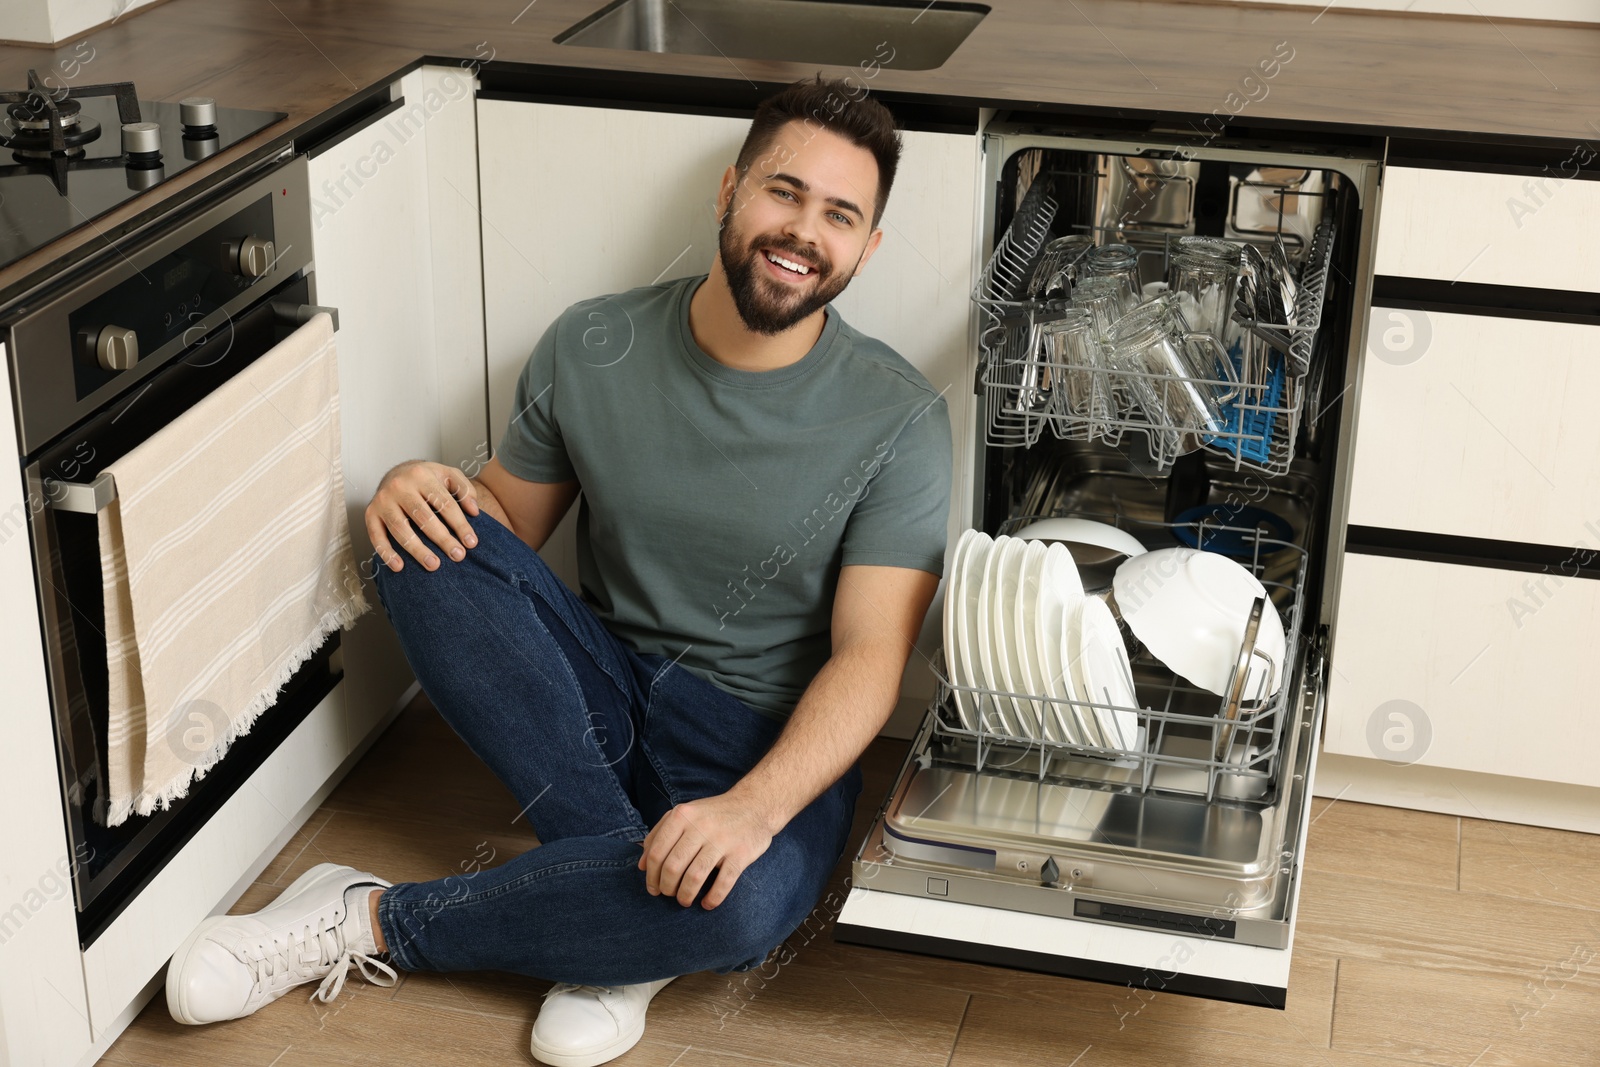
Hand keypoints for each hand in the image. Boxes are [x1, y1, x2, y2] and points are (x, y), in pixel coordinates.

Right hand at [365, 460, 480, 572]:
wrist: (395, 472)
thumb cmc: (427, 479)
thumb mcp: (448, 475)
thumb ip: (464, 489)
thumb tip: (474, 511)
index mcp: (422, 475)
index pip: (445, 504)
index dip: (460, 525)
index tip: (471, 543)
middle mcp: (400, 486)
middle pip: (424, 518)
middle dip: (443, 539)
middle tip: (458, 556)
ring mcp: (383, 500)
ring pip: (401, 529)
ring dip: (418, 550)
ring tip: (434, 565)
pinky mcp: (370, 513)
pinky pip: (376, 536)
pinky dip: (386, 553)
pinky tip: (399, 567)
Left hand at [637, 793, 772, 908]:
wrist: (754, 805)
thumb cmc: (713, 814)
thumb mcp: (684, 814)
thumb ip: (659, 834)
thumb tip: (641, 866)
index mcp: (683, 816)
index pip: (657, 853)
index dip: (651, 876)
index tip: (653, 888)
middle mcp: (700, 826)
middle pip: (673, 867)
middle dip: (666, 888)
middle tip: (669, 894)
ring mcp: (722, 840)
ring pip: (694, 878)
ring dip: (685, 896)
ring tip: (684, 900)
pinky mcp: (741, 854)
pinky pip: (723, 883)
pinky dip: (712, 899)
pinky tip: (708, 904)